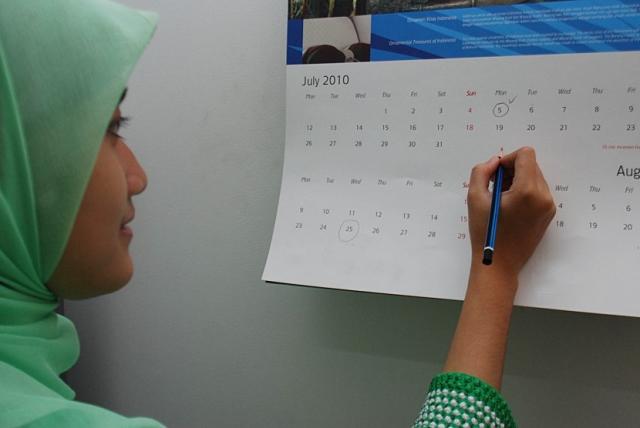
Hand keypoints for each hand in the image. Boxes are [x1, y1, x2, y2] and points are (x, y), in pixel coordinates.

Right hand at [467, 147, 555, 279]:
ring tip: (501, 198)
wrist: (499, 264)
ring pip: (535, 177)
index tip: (496, 173)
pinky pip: (538, 191)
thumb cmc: (485, 233)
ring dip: (518, 180)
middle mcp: (543, 196)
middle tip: (495, 186)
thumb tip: (494, 162)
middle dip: (512, 170)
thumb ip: (481, 172)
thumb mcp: (475, 198)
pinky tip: (510, 206)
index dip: (508, 159)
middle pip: (531, 165)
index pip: (526, 155)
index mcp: (527, 191)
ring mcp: (548, 206)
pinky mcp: (549, 214)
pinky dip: (524, 191)